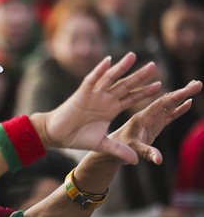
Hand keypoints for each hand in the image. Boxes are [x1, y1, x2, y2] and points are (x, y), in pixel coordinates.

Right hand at [32, 53, 161, 163]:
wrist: (57, 134)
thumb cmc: (77, 137)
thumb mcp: (102, 145)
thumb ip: (119, 150)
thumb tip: (135, 160)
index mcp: (110, 109)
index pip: (131, 98)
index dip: (144, 92)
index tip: (160, 86)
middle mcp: (104, 99)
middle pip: (125, 85)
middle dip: (139, 76)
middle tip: (154, 65)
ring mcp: (94, 94)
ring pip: (110, 78)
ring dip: (121, 67)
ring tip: (133, 55)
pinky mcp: (82, 93)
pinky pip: (92, 79)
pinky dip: (99, 70)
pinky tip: (108, 61)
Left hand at [109, 79, 202, 164]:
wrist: (108, 152)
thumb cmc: (116, 150)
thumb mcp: (131, 151)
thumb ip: (146, 153)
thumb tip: (159, 160)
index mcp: (140, 118)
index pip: (159, 105)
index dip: (172, 97)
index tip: (186, 90)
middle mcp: (146, 116)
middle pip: (166, 101)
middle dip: (181, 92)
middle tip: (198, 84)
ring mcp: (150, 120)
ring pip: (168, 106)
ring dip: (182, 97)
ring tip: (196, 87)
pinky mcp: (153, 126)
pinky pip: (168, 115)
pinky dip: (178, 109)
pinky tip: (188, 103)